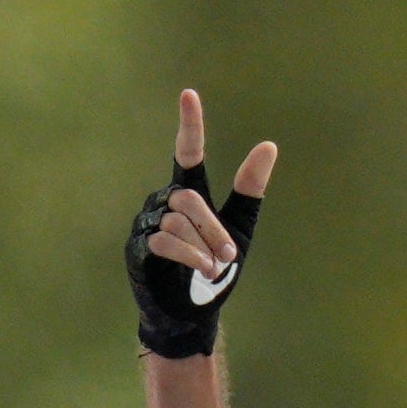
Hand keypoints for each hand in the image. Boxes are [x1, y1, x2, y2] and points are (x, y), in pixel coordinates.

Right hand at [126, 89, 277, 358]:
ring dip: (202, 248)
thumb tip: (269, 145)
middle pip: (187, 198)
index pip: (187, 154)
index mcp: (188, 195)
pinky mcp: (137, 248)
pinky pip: (162, 242)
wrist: (193, 313)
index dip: (190, 126)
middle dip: (212, 228)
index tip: (189, 95)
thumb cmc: (215, 270)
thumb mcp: (240, 230)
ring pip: (176, 222)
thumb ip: (249, 190)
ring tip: (211, 269)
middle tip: (228, 256)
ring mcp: (146, 223)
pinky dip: (186, 256)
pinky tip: (196, 270)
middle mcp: (163, 202)